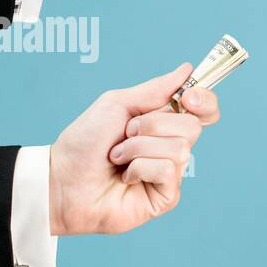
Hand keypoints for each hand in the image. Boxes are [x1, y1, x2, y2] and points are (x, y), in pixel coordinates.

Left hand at [49, 63, 219, 234]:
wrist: (62, 179)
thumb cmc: (84, 142)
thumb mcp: (118, 104)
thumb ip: (156, 89)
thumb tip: (186, 70)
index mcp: (163, 122)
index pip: (204, 110)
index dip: (205, 101)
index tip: (187, 97)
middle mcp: (170, 146)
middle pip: (192, 126)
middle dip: (153, 125)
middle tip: (126, 132)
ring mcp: (170, 173)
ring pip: (179, 149)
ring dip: (138, 148)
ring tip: (117, 157)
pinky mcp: (166, 196)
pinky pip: (168, 171)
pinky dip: (140, 168)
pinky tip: (125, 177)